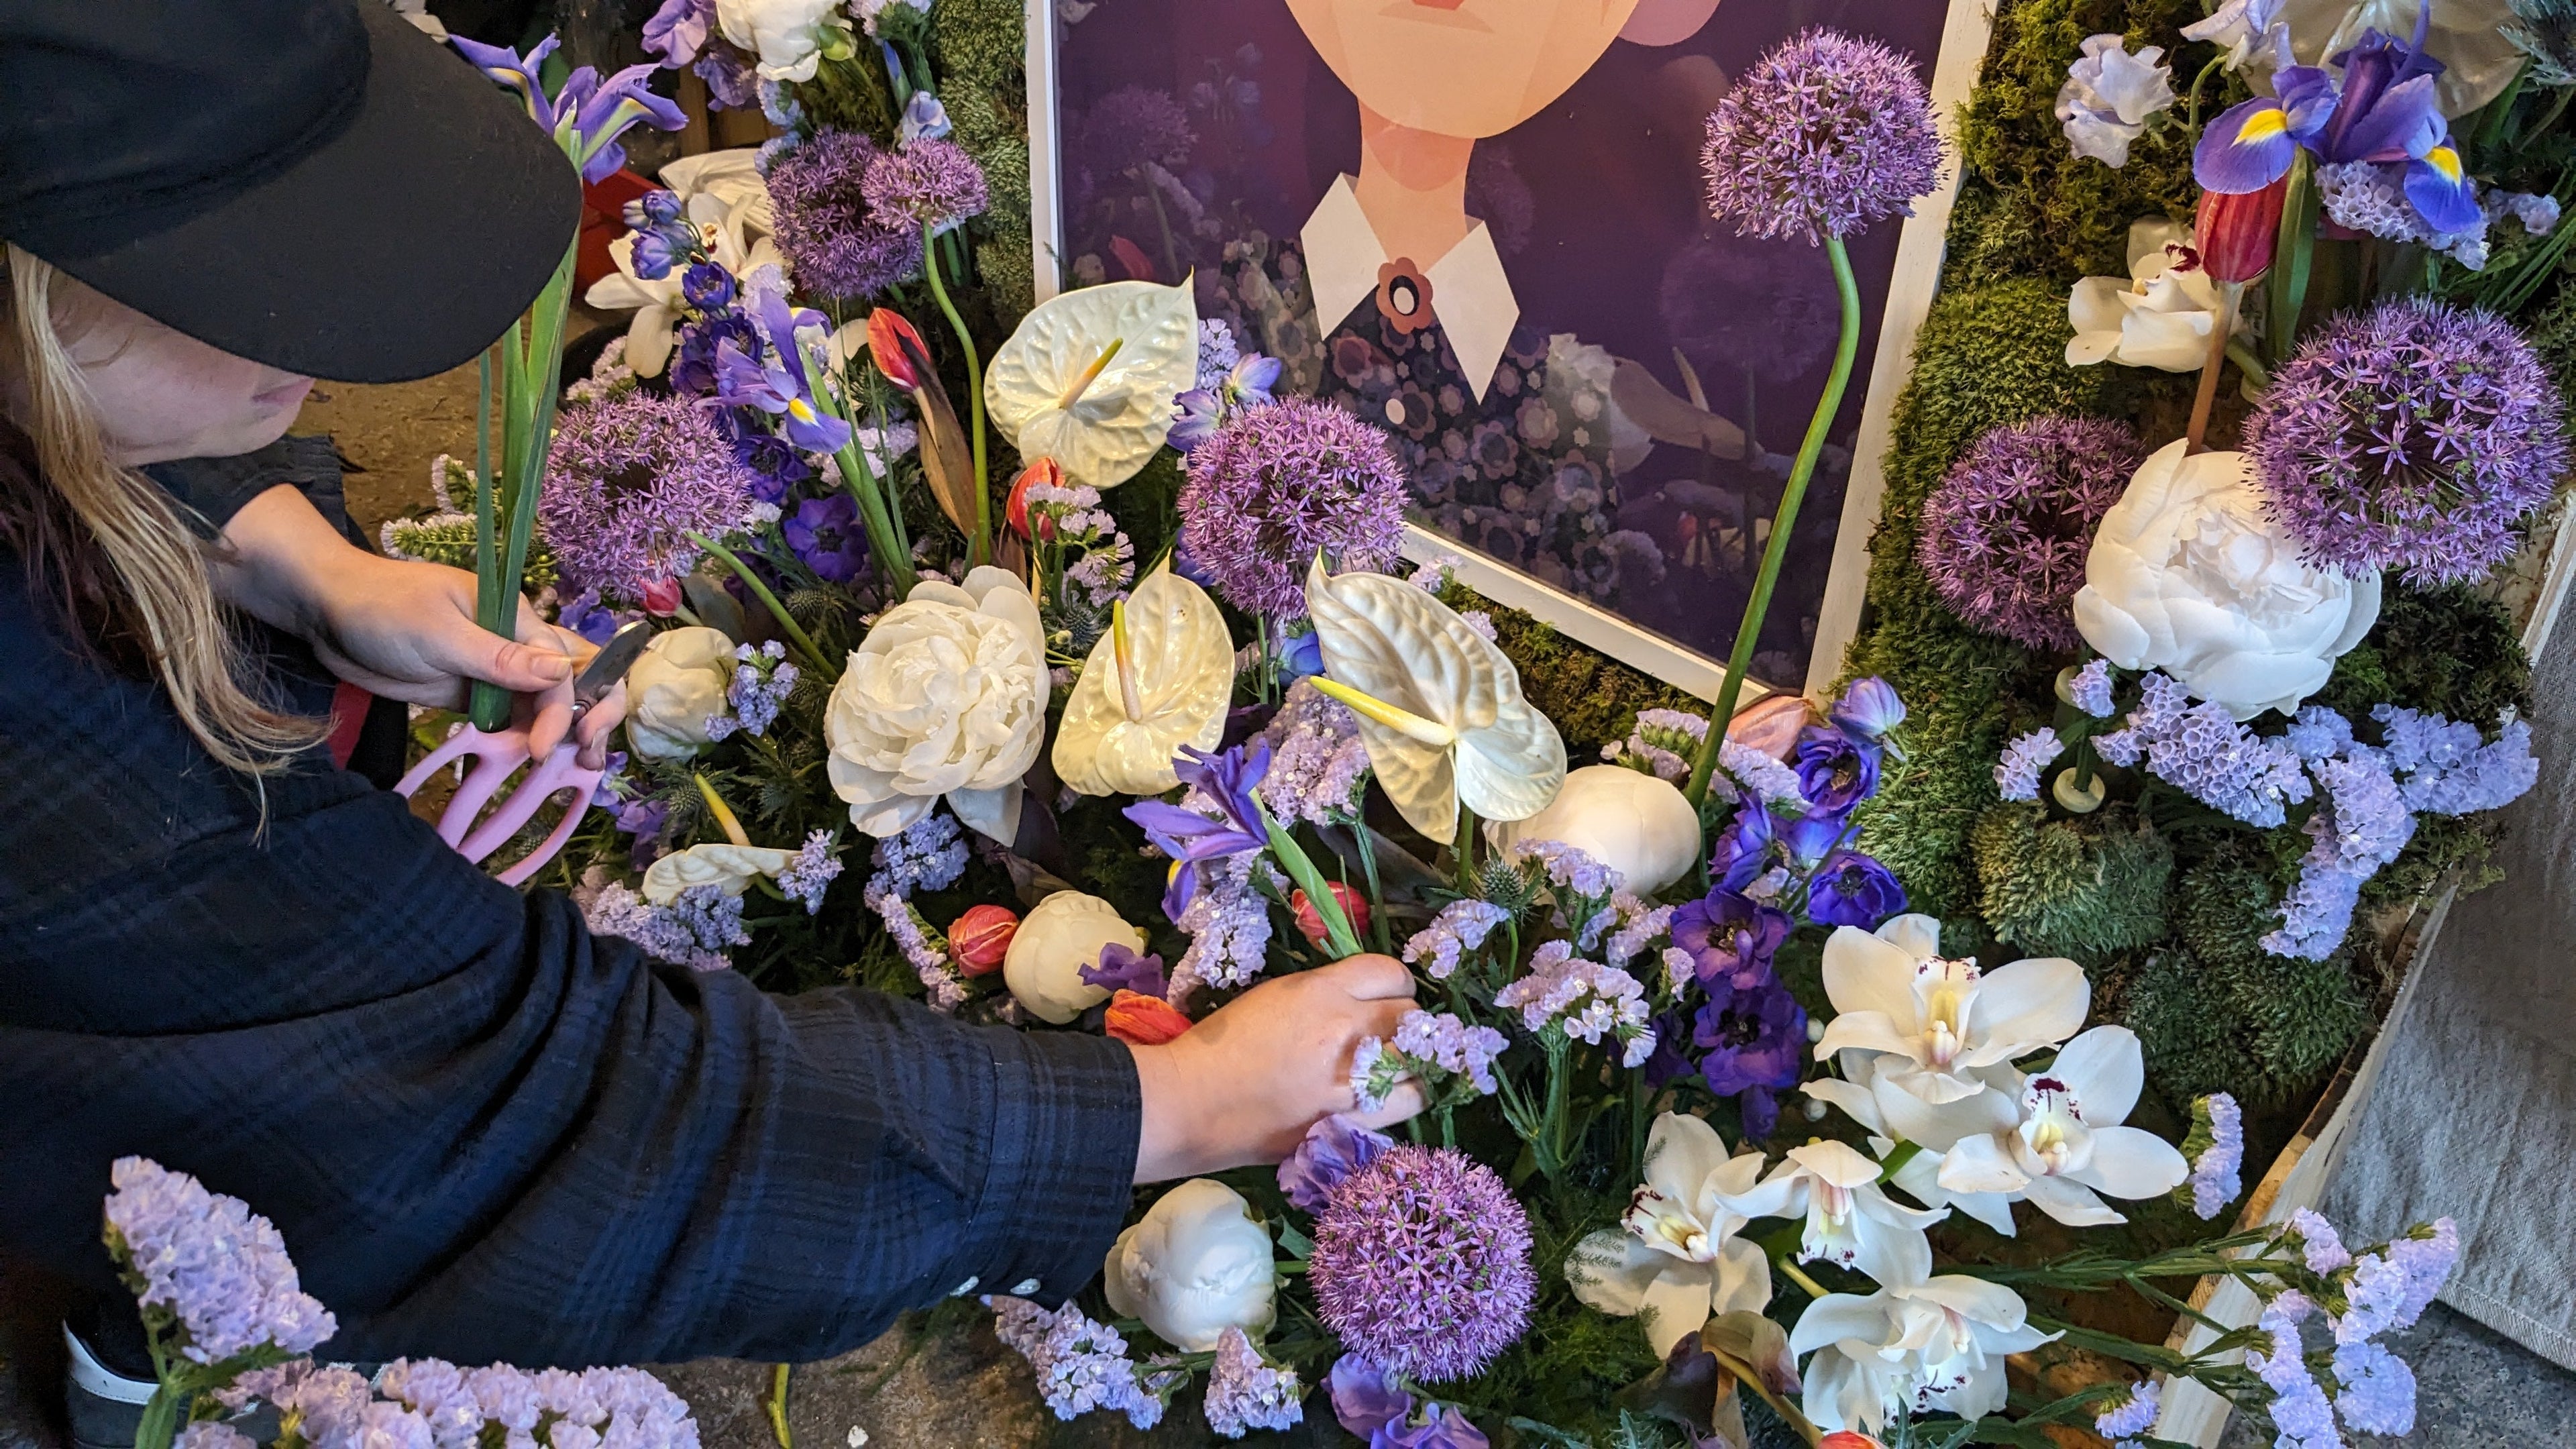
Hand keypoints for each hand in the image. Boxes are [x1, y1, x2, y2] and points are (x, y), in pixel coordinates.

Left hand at [212, 486, 626, 766]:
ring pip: (540, 707)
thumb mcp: (440, 633)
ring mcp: (492, 673)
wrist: (326, 612)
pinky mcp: (470, 695)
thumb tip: (561, 672)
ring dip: (558, 736)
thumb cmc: (383, 608)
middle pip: (566, 684)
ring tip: (574, 770)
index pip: (560, 667)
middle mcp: (513, 645)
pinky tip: (528, 764)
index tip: (546, 745)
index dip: (565, 707)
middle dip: (584, 719)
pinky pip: (508, 720)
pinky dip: (522, 741)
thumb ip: (500, 658)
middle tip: (586, 759)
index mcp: (515, 619)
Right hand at [1127, 954, 1426, 1182]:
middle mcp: (1347, 1027)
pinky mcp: (1351, 1120)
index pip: (1391, 973)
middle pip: (1412, 1015)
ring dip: (1413, 1063)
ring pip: (1420, 1063)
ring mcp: (1353, 1078)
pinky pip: (1407, 1104)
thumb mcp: (1275, 998)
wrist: (1189, 1102)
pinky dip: (1405, 1098)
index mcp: (1322, 989)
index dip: (1394, 986)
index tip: (1387, 998)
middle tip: (1390, 1036)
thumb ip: (1325, 996)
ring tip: (1397, 1070)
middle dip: (1407, 1022)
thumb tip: (1361, 1004)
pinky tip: (1390, 1098)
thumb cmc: (1219, 1046)